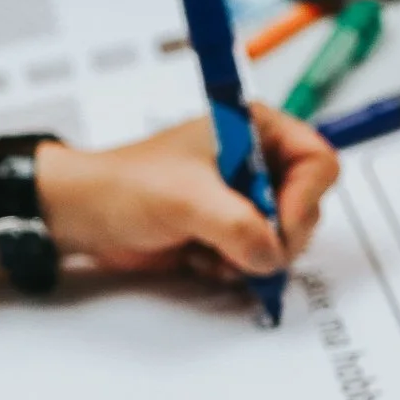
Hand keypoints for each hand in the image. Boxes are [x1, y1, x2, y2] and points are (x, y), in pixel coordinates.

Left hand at [39, 105, 337, 285]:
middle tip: (241, 245)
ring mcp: (244, 200)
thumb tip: (271, 256)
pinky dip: (236, 269)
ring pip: (285, 241)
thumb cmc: (123, 187)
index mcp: (255, 130)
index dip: (305, 199)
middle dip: (275, 236)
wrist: (80, 215)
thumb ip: (238, 227)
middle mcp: (257, 163)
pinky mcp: (231, 232)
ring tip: (209, 249)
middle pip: (307, 208)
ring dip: (251, 256)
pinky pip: (260, 260)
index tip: (278, 226)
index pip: (318, 162)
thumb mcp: (187, 200)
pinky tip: (201, 259)